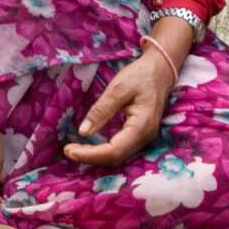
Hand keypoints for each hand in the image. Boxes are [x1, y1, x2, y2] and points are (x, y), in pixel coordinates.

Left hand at [64, 49, 176, 167]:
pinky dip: (103, 152)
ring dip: (96, 157)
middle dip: (90, 158)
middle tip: (67, 151)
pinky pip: (121, 150)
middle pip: (116, 157)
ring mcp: (144, 137)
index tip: (69, 151)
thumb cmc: (141, 76)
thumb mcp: (118, 88)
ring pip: (119, 156)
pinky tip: (89, 148)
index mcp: (142, 125)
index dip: (91, 155)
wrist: (160, 70)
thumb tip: (83, 132)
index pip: (114, 150)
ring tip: (74, 150)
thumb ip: (101, 110)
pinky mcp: (139, 134)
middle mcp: (145, 136)